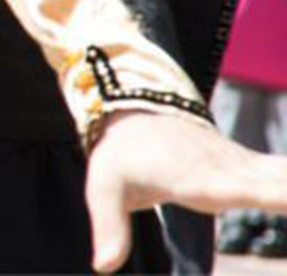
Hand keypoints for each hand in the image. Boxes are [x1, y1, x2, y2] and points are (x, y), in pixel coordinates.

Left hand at [85, 110, 286, 271]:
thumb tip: (103, 266)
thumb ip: (109, 227)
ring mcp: (252, 166)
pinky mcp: (259, 168)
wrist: (134, 111)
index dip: (282, 196)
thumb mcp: (103, 187)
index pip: (251, 190)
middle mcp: (236, 169)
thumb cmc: (121, 155)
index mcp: (203, 178)